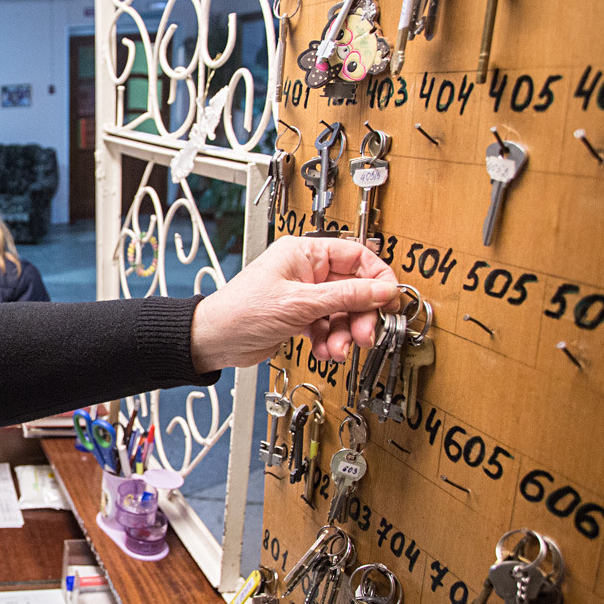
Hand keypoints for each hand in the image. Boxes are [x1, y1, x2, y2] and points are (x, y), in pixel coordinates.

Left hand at [189, 236, 397, 372]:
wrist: (215, 341)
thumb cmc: (242, 311)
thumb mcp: (300, 303)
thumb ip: (346, 296)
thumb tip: (382, 290)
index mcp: (305, 252)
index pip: (357, 256)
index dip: (377, 278)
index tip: (389, 300)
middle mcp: (307, 271)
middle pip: (354, 288)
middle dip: (360, 314)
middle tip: (364, 334)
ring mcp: (304, 295)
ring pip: (342, 311)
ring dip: (344, 333)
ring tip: (337, 348)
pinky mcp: (300, 317)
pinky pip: (328, 326)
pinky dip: (330, 340)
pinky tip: (325, 351)